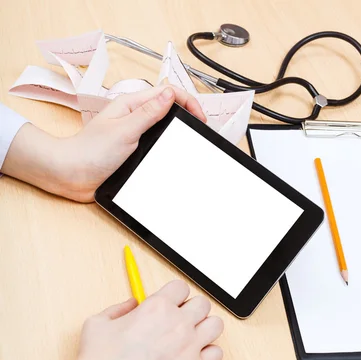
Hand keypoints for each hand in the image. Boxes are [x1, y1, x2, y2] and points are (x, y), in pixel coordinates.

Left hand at [2, 85, 204, 201]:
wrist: (71, 175)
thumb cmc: (90, 151)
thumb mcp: (125, 130)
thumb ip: (148, 112)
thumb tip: (169, 94)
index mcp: (132, 105)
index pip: (168, 93)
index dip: (188, 102)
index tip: (200, 118)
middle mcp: (134, 118)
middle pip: (168, 110)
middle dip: (186, 116)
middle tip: (200, 129)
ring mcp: (134, 136)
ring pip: (163, 129)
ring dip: (176, 133)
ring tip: (190, 141)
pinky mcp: (132, 153)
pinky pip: (154, 147)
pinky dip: (166, 150)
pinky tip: (172, 156)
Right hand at [32, 281, 223, 359]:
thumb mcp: (98, 322)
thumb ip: (119, 309)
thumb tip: (131, 304)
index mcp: (156, 307)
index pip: (181, 287)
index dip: (174, 296)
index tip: (169, 305)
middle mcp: (177, 323)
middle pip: (203, 304)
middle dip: (191, 310)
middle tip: (179, 322)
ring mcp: (189, 347)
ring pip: (216, 325)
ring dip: (205, 328)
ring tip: (190, 338)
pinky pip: (217, 353)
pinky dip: (208, 354)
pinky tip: (192, 358)